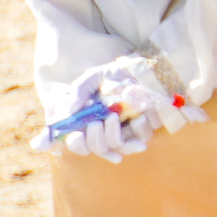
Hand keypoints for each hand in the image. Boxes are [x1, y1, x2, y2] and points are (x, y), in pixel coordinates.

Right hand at [45, 55, 192, 159]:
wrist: (142, 67)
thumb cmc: (113, 74)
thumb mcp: (93, 78)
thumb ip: (79, 91)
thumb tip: (71, 109)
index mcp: (89, 122)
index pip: (78, 143)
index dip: (76, 144)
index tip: (76, 135)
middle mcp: (108, 130)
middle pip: (99, 149)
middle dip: (95, 140)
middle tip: (96, 123)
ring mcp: (128, 130)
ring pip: (120, 147)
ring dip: (113, 135)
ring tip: (114, 116)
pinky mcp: (146, 127)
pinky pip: (142, 137)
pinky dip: (139, 129)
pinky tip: (139, 117)